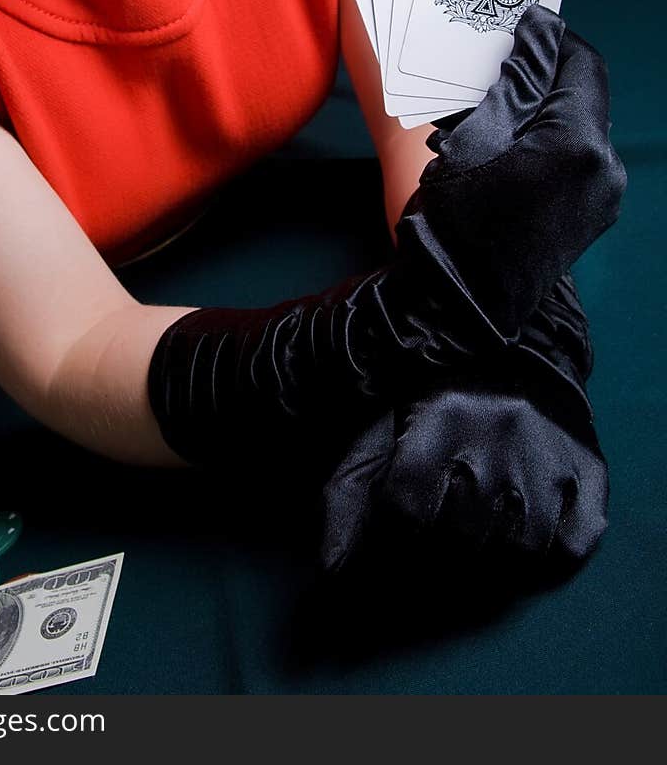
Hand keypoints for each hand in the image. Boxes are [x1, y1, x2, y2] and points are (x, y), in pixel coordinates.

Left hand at [321, 380, 608, 577]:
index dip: (391, 541)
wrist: (517, 348)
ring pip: (517, 550)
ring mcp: (549, 455)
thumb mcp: (380, 429)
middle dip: (437, 551)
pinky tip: (524, 537)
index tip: (393, 540)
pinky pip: (572, 545)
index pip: (405, 511)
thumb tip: (328, 570)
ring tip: (477, 535)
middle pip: (460, 537)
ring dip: (491, 559)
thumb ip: (347, 494)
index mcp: (438, 419)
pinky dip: (548, 558)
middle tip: (435, 537)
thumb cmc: (432, 398)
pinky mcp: (588, 472)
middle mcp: (497, 434)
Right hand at [396, 4, 626, 335]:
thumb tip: (538, 32)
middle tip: (494, 66)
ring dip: (541, 108)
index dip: (549, 38)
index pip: (581, 62)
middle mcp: (605, 168)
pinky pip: (574, 159)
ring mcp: (602, 197)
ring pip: (578, 127)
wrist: (455, 305)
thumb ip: (515, 80)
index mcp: (579, 143)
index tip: (515, 26)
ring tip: (492, 108)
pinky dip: (545, 141)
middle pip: (582, 95)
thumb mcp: (474, 136)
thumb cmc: (454, 220)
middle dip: (541, 74)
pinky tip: (505, 147)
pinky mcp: (590, 216)